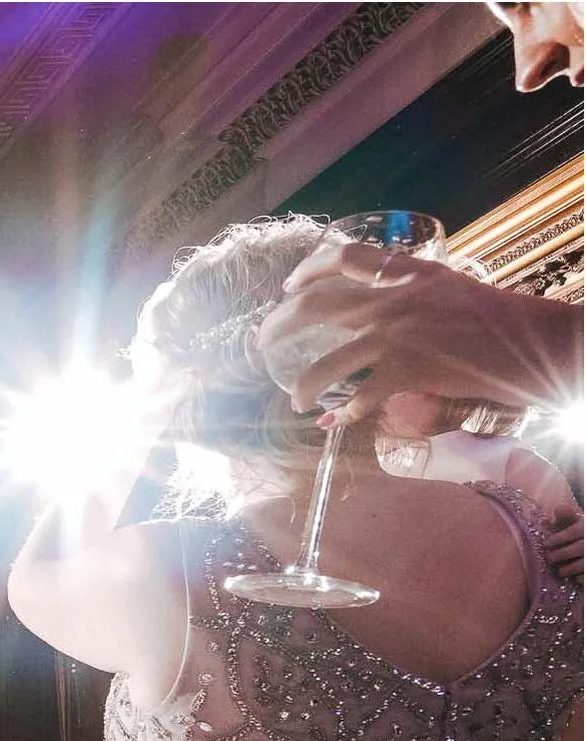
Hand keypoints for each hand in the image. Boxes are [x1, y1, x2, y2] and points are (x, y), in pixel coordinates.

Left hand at [260, 247, 574, 423]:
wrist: (536, 340)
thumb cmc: (499, 319)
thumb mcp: (452, 287)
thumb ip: (413, 291)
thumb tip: (380, 306)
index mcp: (409, 273)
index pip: (345, 258)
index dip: (306, 271)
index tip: (287, 288)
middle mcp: (395, 299)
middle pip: (315, 305)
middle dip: (279, 325)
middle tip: (262, 342)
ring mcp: (398, 335)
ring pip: (326, 362)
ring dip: (302, 385)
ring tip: (294, 399)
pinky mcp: (408, 370)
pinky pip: (359, 397)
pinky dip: (341, 414)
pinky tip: (330, 423)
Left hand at [545, 508, 582, 586]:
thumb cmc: (582, 534)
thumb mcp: (577, 523)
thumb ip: (567, 517)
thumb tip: (558, 508)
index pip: (576, 530)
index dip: (560, 537)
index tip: (546, 543)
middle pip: (580, 547)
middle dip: (563, 554)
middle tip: (549, 559)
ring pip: (585, 563)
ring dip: (571, 568)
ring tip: (560, 571)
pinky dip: (582, 577)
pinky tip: (575, 578)